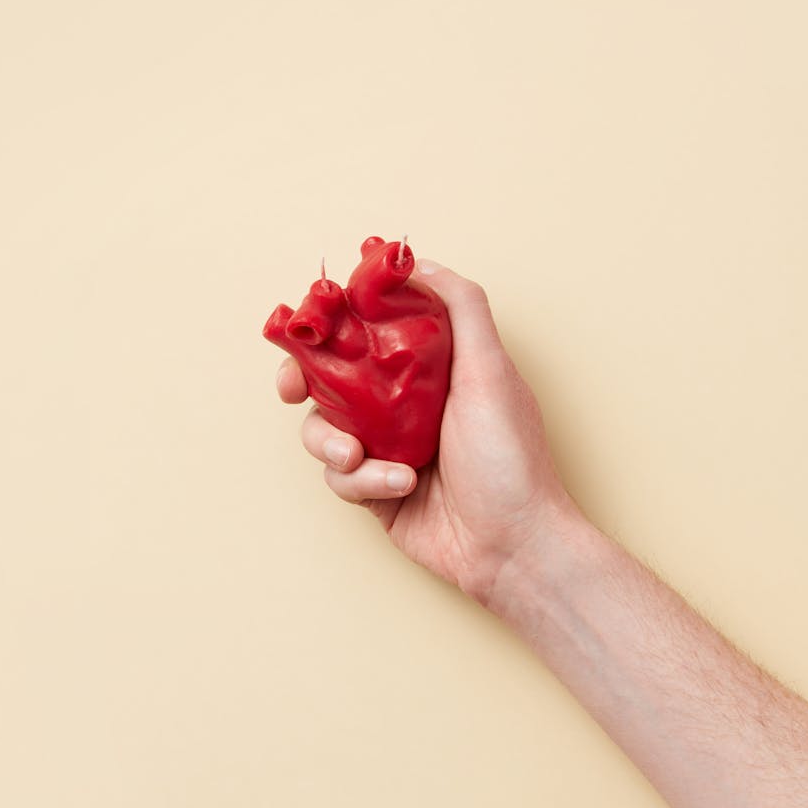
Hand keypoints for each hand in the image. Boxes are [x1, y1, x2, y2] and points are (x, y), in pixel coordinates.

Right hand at [276, 259, 582, 602]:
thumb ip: (461, 308)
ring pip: (324, 429)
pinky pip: (340, 477)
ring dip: (332, 441)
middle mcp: (403, 403)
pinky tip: (400, 486)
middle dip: (303, 378)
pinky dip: (364, 480)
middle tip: (293, 386)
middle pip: (330, 376)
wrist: (513, 546)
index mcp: (429, 367)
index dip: (335, 322)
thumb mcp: (492, 370)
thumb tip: (419, 260)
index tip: (314, 322)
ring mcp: (386, 447)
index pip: (369, 328)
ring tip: (359, 456)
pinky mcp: (375, 491)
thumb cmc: (511, 458)